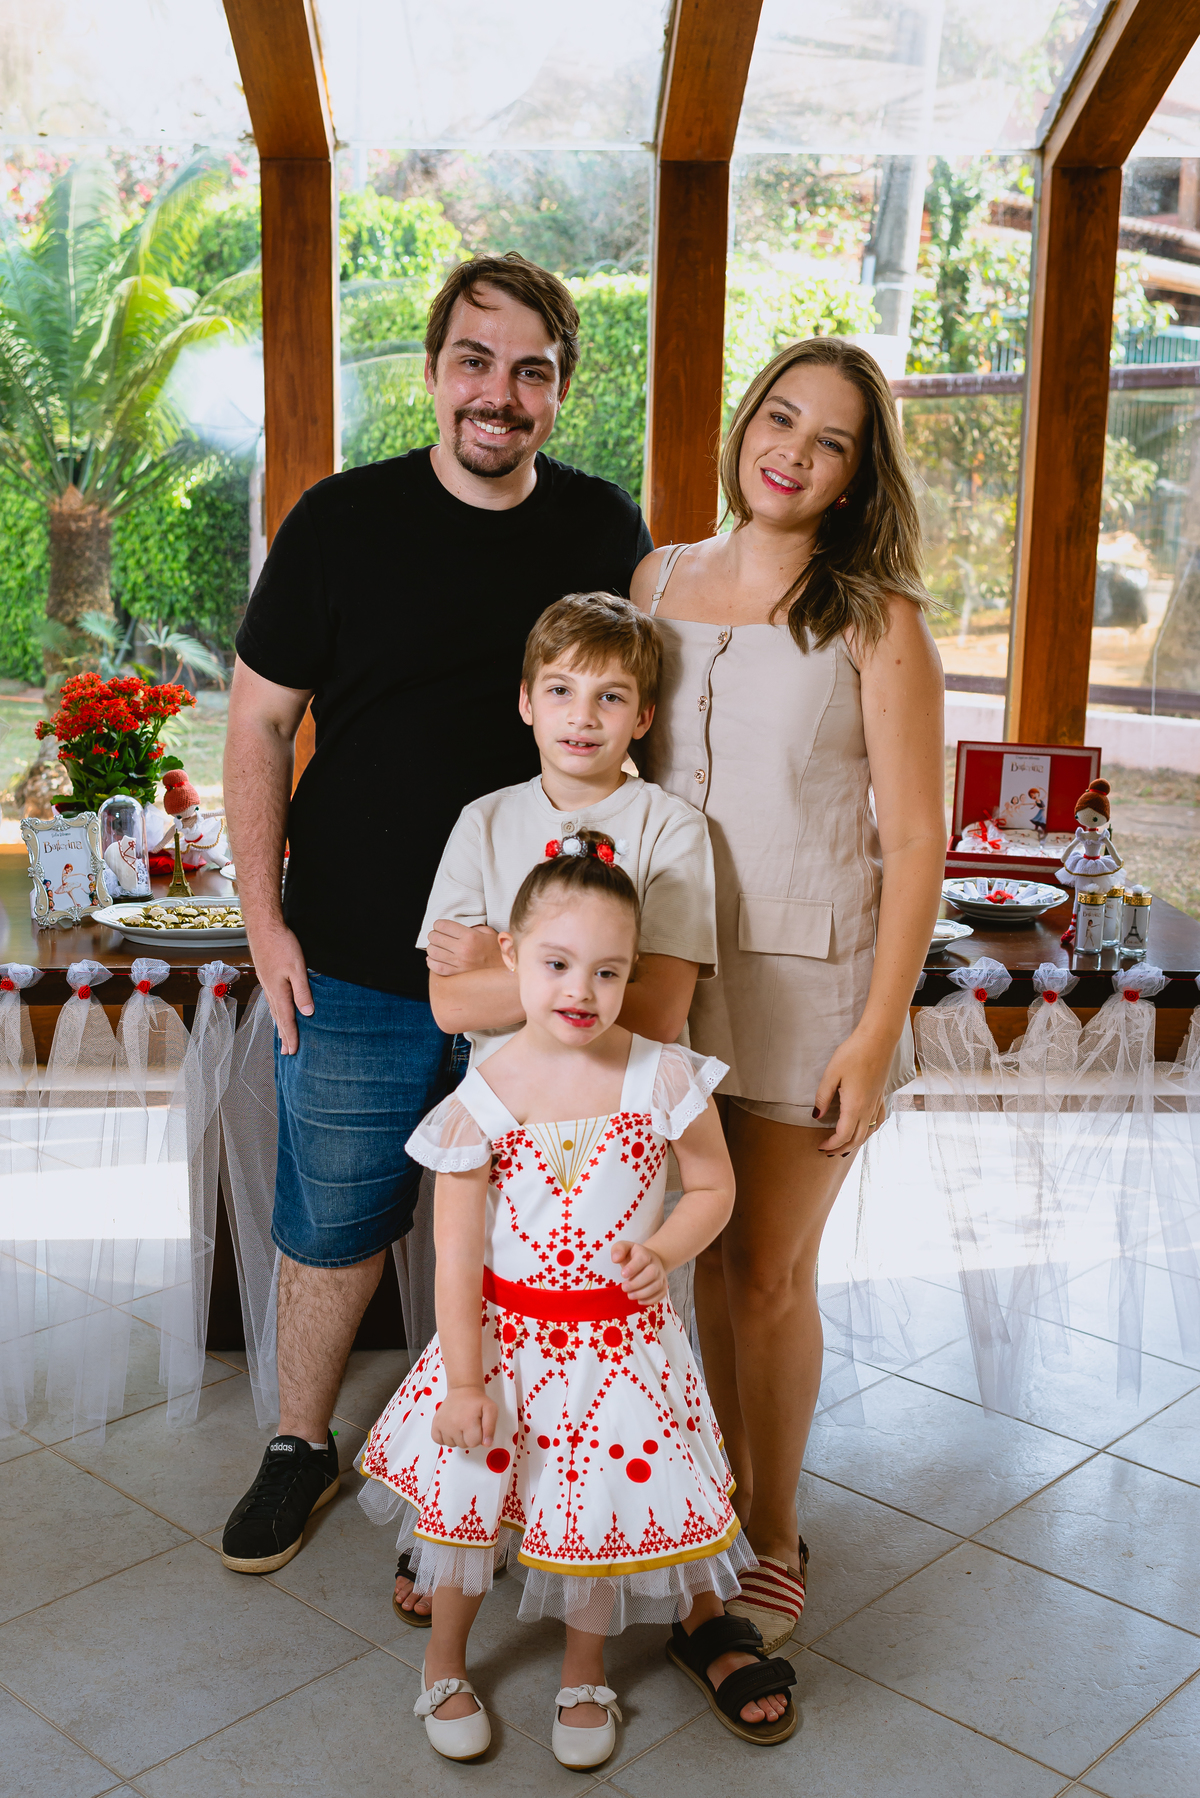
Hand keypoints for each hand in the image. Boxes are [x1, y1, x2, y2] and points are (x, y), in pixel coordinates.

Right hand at [247, 922, 312, 1054]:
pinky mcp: (266, 975)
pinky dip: (275, 1011)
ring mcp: (266, 983)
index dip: (291, 1036)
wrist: (263, 926)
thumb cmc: (281, 944)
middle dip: (284, 1036)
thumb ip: (302, 991)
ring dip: (279, 1025)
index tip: (294, 1052)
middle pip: (279, 1018)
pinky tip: (277, 1010)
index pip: (287, 1019)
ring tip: (282, 1038)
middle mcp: (270, 990)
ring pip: (274, 1010)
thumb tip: (308, 1013)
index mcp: (279, 991)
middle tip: (287, 1053)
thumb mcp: (297, 968)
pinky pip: (272, 1000)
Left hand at [426, 920, 504, 976]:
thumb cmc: (496, 950)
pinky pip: (435, 967)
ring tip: (436, 947)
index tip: (440, 926)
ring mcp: (459, 964)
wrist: (505, 971)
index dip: (438, 924)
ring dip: (432, 947)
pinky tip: (435, 958)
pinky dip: (431, 961)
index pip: (442, 925)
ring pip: (432, 952)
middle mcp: (463, 950)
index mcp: (470, 936)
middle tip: (437, 936)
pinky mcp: (457, 975)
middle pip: (435, 937)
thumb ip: (472, 927)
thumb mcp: (488, 932)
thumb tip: (455, 927)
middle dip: (434, 935)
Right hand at [431, 1386, 496, 1450]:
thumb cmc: (476, 1400)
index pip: (474, 1443)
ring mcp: (443, 1425)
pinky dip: (444, 1438)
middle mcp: (453, 1424)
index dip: (478, 1436)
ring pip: (451, 1444)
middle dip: (468, 1437)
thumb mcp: (491, 1410)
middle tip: (469, 1424)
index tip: (477, 1427)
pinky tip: (450, 1429)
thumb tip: (487, 1444)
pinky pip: (438, 1440)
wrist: (463, 1389)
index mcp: (468, 1421)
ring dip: (457, 1438)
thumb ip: (490, 1429)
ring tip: (460, 1425)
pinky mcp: (435, 1424)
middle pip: (463, 1445)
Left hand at [611, 1240, 667, 1303]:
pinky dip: (651, 1299)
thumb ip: (618, 1249)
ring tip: (630, 1295)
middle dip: (637, 1283)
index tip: (622, 1274)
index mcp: (645, 1253)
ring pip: (657, 1285)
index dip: (633, 1268)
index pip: (642, 1259)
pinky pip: (661, 1294)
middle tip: (624, 1288)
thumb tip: (615, 1259)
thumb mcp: (624, 1248)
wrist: (649, 1260)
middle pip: (651, 1273)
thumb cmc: (633, 1256)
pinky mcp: (663, 1286)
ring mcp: (661, 1275)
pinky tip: (639, 1301)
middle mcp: (655, 1264)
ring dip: (642, 1293)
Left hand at [813, 1027, 893, 1159]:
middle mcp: (868, 1109)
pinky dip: (870, 1131)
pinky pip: (878, 1121)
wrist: (878, 1039)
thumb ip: (823, 1097)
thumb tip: (816, 1116)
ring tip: (844, 1147)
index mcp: (855, 1106)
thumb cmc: (853, 1054)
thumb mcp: (831, 1074)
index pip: (843, 1136)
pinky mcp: (881, 1096)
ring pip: (868, 1132)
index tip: (820, 1147)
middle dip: (842, 1149)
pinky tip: (866, 1130)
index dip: (831, 1145)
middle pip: (856, 1139)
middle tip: (828, 1152)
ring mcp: (877, 1103)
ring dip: (856, 1143)